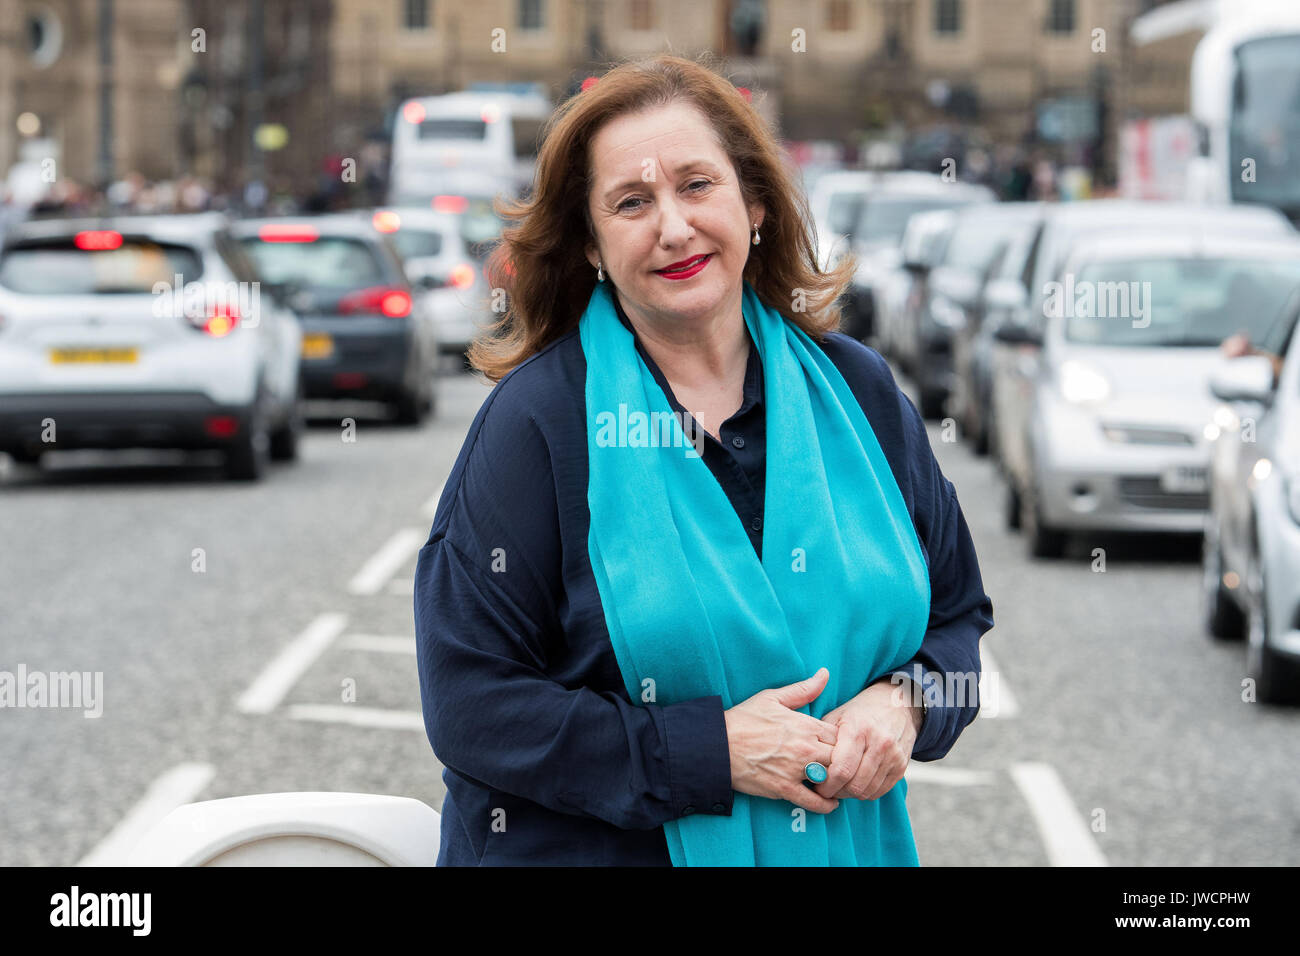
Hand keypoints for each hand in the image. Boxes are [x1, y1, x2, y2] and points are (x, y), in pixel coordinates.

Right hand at [723, 668, 841, 814]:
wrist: (716, 745)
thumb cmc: (743, 719)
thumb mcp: (772, 698)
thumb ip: (803, 689)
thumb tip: (825, 673)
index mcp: (805, 724)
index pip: (842, 735)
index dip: (845, 741)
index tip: (842, 746)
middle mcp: (805, 747)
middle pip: (841, 758)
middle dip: (844, 762)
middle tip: (844, 766)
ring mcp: (796, 770)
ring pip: (832, 780)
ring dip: (837, 783)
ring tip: (838, 783)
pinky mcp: (784, 789)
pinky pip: (814, 802)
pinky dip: (826, 805)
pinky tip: (829, 802)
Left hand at [811, 677, 920, 801]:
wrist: (898, 703)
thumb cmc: (860, 711)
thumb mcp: (838, 716)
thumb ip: (822, 738)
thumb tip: (806, 764)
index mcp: (858, 730)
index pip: (841, 770)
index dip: (826, 785)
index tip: (817, 786)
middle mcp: (879, 743)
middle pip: (854, 785)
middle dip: (836, 792)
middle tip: (826, 789)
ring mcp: (893, 756)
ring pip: (867, 791)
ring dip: (850, 794)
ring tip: (839, 786)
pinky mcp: (902, 766)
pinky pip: (880, 791)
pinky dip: (865, 792)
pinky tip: (855, 783)